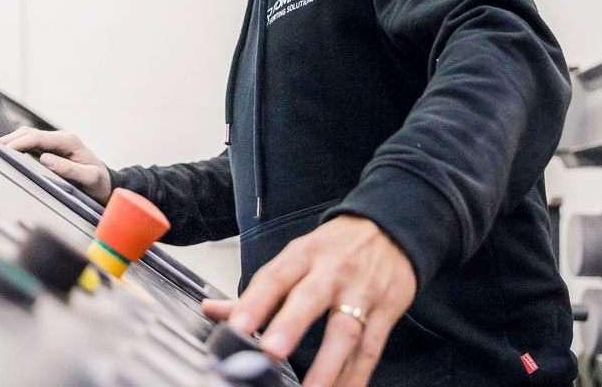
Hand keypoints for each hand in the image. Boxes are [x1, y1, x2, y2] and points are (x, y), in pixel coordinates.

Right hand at [0, 126, 112, 203]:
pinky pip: (31, 143)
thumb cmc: (99, 183)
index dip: (20, 142)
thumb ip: (69, 169)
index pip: (39, 138)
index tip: (5, 150)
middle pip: (30, 133)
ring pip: (28, 135)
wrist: (107, 184)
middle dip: (10, 139)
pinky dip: (17, 145)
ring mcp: (56, 142)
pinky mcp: (52, 149)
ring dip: (11, 140)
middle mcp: (61, 138)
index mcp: (69, 141)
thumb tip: (44, 159)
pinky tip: (6, 153)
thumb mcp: (89, 178)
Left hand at [200, 216, 415, 386]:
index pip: (275, 277)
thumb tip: (211, 310)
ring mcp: (362, 293)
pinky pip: (371, 348)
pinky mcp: (386, 313)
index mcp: (304, 255)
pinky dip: (357, 375)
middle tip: (271, 351)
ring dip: (328, 364)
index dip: (255, 302)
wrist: (390, 229)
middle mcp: (333, 272)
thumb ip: (257, 290)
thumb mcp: (297, 257)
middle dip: (290, 326)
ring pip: (345, 329)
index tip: (238, 326)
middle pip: (311, 298)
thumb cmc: (336, 248)